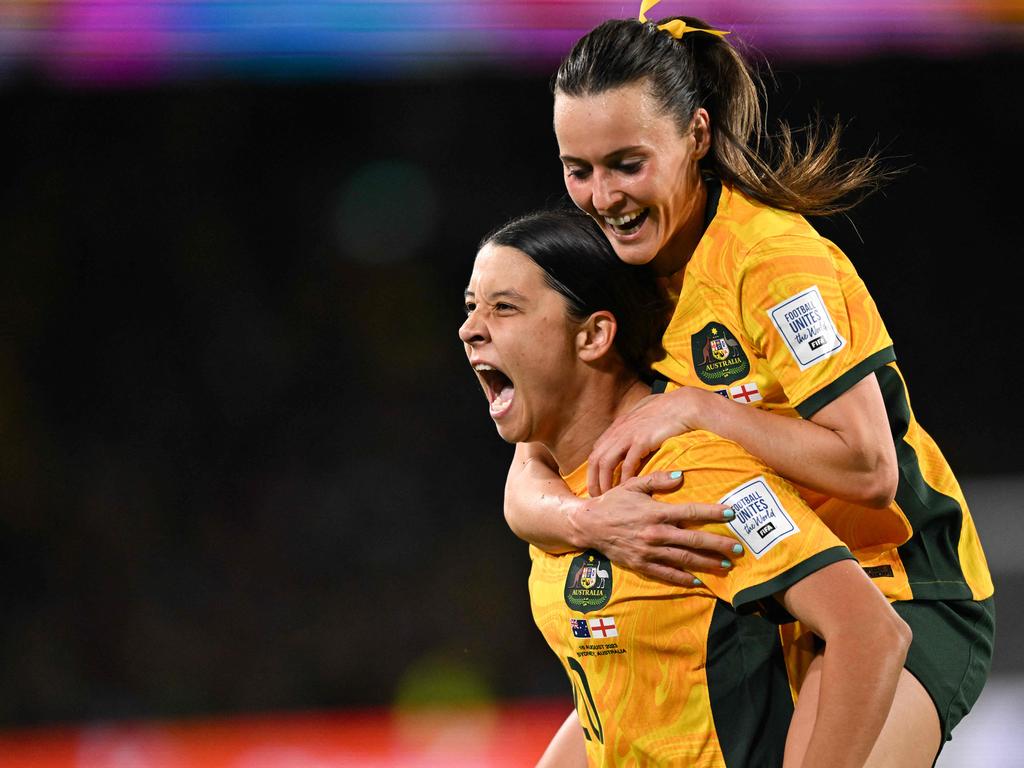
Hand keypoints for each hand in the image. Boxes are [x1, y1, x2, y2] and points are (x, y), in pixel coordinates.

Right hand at [568, 471, 738, 586]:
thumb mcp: (633, 485)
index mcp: (656, 512)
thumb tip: (682, 475)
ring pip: (684, 559)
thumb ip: (657, 480)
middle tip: (738, 548)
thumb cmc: (613, 502)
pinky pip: (666, 574)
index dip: (712, 512)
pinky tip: (699, 582)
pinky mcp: (641, 564)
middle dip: (718, 544)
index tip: (731, 513)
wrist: (588, 525)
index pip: (691, 511)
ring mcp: (649, 551)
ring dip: (707, 563)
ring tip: (726, 565)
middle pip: (693, 539)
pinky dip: (683, 579)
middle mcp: (655, 533)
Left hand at [588, 387, 703, 495]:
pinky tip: (626, 489)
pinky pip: (627, 464)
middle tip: (595, 495)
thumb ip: (635, 424)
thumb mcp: (644, 414)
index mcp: (618, 425)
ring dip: (604, 481)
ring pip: (606, 462)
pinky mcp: (641, 441)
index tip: (597, 482)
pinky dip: (624, 479)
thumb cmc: (669, 410)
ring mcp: (628, 435)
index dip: (594, 468)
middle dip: (592, 479)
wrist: (685, 405)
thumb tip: (634, 433)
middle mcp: (619, 430)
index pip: (597, 449)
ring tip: (607, 496)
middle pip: (595, 458)